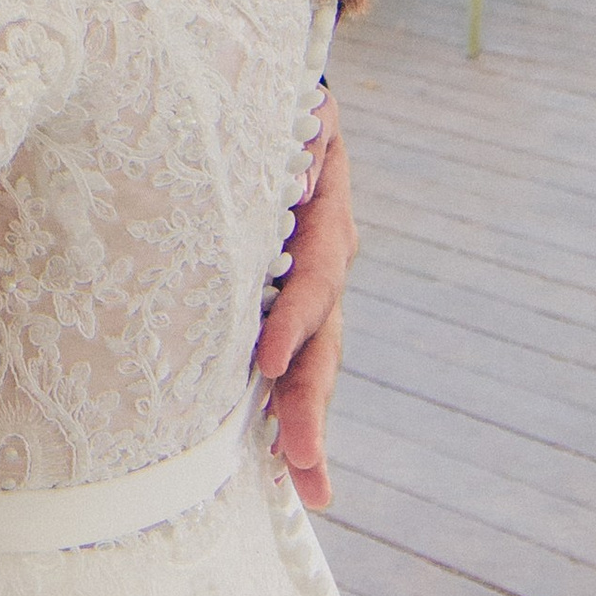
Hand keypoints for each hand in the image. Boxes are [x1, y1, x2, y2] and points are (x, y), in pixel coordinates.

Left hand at [255, 101, 356, 509]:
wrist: (272, 113)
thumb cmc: (272, 111)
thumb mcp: (297, 114)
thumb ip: (303, 138)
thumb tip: (300, 175)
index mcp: (323, 220)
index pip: (314, 278)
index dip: (296, 319)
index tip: (271, 361)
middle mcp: (325, 266)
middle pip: (323, 340)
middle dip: (311, 402)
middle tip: (303, 460)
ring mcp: (309, 295)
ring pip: (314, 364)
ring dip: (308, 425)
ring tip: (308, 484)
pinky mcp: (287, 312)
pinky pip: (294, 365)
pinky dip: (291, 414)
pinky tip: (287, 467)